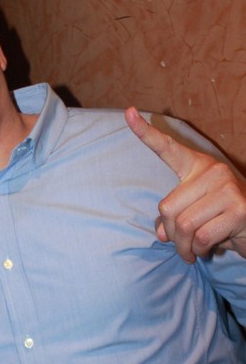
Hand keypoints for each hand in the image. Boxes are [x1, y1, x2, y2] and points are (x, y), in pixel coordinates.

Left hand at [125, 107, 245, 262]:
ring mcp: (228, 188)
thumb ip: (171, 221)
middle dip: (171, 234)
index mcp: (197, 166)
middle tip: (182, 244)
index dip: (146, 133)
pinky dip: (199, 250)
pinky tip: (207, 250)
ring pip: (184, 226)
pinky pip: (202, 237)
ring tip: (193, 251)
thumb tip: (162, 235)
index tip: (128, 113)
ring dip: (184, 247)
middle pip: (168, 208)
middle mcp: (214, 171)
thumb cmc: (216, 220)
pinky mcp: (239, 210)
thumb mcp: (190, 216)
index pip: (168, 149)